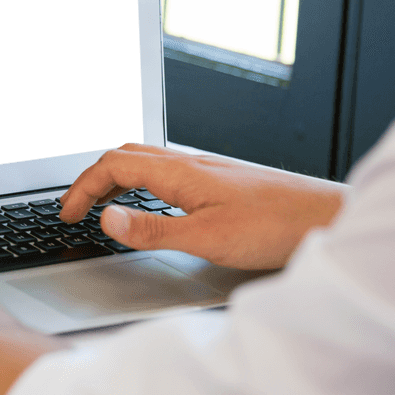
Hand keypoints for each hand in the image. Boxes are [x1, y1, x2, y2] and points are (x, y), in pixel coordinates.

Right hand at [59, 143, 348, 269]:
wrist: (328, 217)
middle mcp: (190, 163)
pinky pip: (164, 169)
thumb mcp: (207, 238)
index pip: (112, 166)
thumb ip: (153, 229)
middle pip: (124, 156)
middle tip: (74, 207)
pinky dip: (139, 181)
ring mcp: (205, 169)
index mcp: (180, 172)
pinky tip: (149, 202)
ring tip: (101, 202)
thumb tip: (106, 219)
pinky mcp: (219, 180)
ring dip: (114, 176)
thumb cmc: (277, 227)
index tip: (66, 213)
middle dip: (91, 178)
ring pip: (144, 160)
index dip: (82, 187)